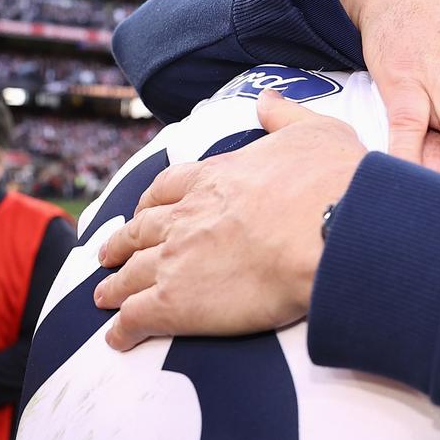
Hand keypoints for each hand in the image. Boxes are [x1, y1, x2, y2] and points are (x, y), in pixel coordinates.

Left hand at [94, 91, 366, 349]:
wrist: (335, 229)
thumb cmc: (333, 182)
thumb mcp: (316, 131)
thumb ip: (286, 117)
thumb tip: (268, 100)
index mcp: (216, 177)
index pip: (169, 187)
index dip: (152, 201)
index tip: (143, 210)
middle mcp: (187, 215)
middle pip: (141, 230)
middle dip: (122, 243)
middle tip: (109, 254)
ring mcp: (177, 258)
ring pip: (131, 273)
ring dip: (114, 285)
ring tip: (104, 297)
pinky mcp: (178, 302)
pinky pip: (137, 317)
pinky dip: (123, 329)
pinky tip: (118, 338)